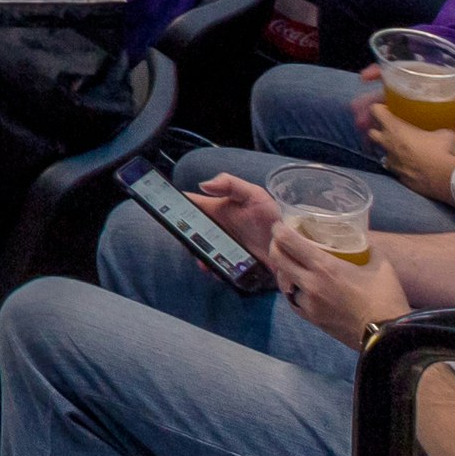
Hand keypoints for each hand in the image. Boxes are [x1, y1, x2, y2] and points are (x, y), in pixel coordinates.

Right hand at [182, 174, 298, 268]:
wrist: (292, 247)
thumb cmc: (272, 217)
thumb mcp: (255, 195)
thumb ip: (230, 184)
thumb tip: (202, 185)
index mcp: (216, 209)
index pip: (190, 204)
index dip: (174, 204)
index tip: (162, 209)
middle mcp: (215, 228)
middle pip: (190, 231)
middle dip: (184, 236)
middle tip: (187, 243)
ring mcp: (222, 247)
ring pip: (200, 250)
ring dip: (198, 255)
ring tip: (203, 261)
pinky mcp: (230, 263)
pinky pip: (215, 266)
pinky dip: (211, 269)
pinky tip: (215, 270)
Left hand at [259, 208, 406, 350]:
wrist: (388, 337)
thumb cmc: (385, 298)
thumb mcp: (380, 265)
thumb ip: (368, 248)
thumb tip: (361, 237)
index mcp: (324, 267)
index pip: (288, 242)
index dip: (279, 230)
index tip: (280, 225)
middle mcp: (310, 283)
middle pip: (277, 259)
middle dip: (275, 246)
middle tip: (282, 241)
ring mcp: (308, 304)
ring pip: (283, 281)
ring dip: (284, 270)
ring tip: (292, 264)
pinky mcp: (312, 320)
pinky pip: (293, 300)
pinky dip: (293, 291)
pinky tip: (301, 287)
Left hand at [364, 101, 454, 205]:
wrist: (446, 179)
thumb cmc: (443, 151)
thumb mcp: (447, 133)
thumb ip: (446, 127)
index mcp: (395, 128)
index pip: (375, 110)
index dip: (380, 108)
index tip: (389, 109)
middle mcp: (387, 144)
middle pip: (371, 132)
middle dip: (379, 130)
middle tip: (393, 130)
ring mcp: (391, 162)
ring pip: (382, 153)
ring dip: (389, 150)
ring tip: (403, 150)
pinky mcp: (398, 177)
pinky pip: (395, 169)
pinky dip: (400, 166)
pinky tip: (411, 166)